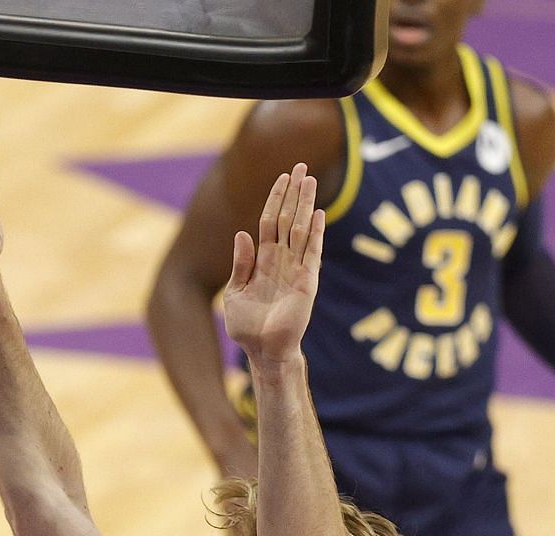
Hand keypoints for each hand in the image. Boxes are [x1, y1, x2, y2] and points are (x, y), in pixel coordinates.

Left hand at [222, 164, 323, 364]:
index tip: (283, 177)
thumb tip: (243, 234)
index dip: (276, 199)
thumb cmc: (248, 327)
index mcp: (264, 261)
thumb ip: (241, 264)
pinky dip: (316, 233)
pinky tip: (319, 213)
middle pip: (289, 218)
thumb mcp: (236, 293)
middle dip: (294, 193)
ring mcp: (296, 269)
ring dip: (306, 204)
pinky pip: (312, 252)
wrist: (263, 350)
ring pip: (302, 229)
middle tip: (301, 166)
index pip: (271, 222)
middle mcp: (282, 261)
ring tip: (311, 179)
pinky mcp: (306, 281)